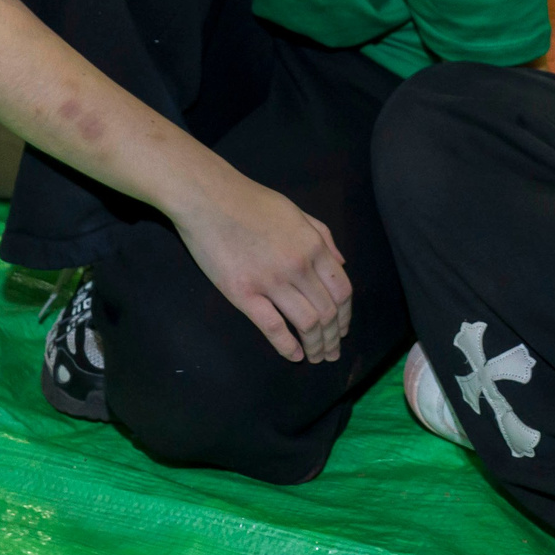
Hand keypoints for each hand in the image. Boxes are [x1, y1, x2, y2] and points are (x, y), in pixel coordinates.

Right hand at [170, 171, 353, 363]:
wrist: (208, 197)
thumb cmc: (251, 201)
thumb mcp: (296, 211)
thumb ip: (322, 236)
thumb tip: (341, 263)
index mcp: (313, 245)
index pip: (341, 291)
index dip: (345, 316)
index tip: (343, 330)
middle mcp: (298, 266)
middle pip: (327, 312)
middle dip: (333, 338)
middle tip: (331, 353)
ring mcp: (271, 281)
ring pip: (306, 323)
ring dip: (315, 346)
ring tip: (315, 357)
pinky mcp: (243, 293)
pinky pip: (273, 327)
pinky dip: (287, 346)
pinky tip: (294, 355)